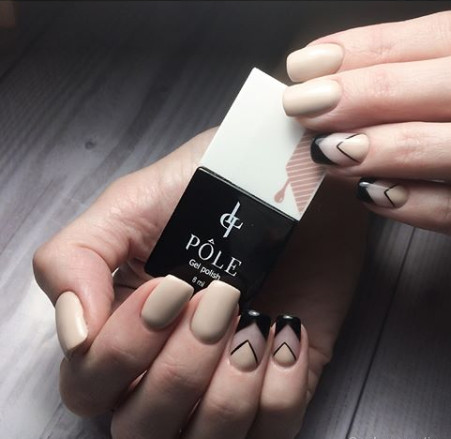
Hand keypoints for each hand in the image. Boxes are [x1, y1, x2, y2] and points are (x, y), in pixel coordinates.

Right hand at [33, 127, 366, 437]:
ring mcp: (224, 378)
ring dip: (227, 388)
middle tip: (218, 300)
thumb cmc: (215, 183)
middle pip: (141, 428)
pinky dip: (278, 390)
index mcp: (125, 323)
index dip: (124, 348)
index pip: (90, 383)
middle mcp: (167, 361)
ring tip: (253, 318)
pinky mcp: (279, 381)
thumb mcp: (132, 203)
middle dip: (179, 369)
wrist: (294, 182)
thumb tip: (74, 334)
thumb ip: (76, 257)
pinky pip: (270, 433)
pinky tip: (284, 331)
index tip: (169, 287)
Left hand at [282, 11, 450, 233]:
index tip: (301, 67)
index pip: (425, 40)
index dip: (357, 52)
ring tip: (326, 151)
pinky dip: (406, 203)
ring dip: (377, 150)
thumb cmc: (441, 119)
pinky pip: (447, 208)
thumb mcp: (430, 86)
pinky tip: (367, 193)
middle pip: (437, 87)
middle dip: (359, 96)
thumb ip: (389, 82)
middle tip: (302, 107)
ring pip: (442, 148)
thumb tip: (318, 94)